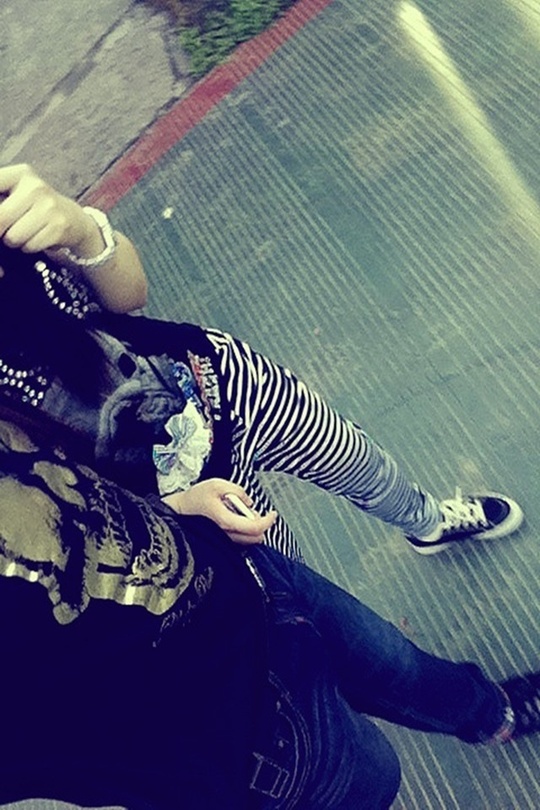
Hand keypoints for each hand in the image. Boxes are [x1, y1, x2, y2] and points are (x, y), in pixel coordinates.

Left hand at [0, 163, 146, 311]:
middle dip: (1, 230)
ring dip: (15, 240)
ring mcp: (49, 207)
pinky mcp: (59, 227)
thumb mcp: (17, 192)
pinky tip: (37, 237)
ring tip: (25, 231)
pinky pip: (29, 246)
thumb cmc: (37, 206)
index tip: (2, 218)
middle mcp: (35, 186)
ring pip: (12, 237)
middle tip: (9, 227)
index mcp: (20, 174)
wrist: (74, 218)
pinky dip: (29, 247)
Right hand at [162, 479, 277, 544]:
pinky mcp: (222, 541)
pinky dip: (245, 530)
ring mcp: (224, 540)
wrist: (180, 510)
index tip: (273, 513)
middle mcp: (227, 534)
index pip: (255, 528)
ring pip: (249, 540)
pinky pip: (241, 539)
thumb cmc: (196, 498)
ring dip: (252, 527)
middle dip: (260, 524)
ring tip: (241, 512)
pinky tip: (236, 518)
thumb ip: (237, 491)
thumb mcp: (217, 484)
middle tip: (252, 510)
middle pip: (256, 537)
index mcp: (226, 521)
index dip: (268, 521)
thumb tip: (249, 501)